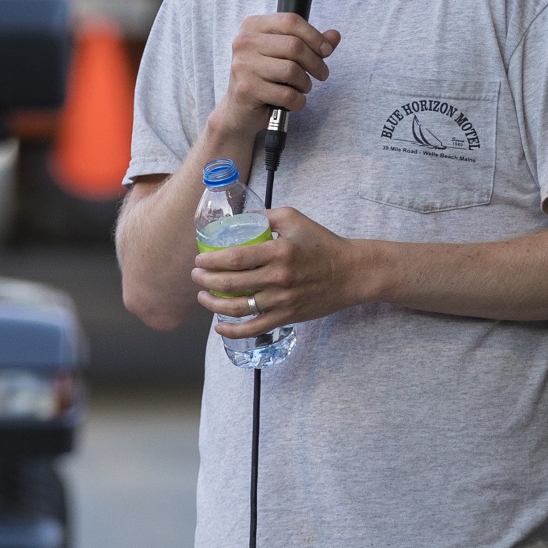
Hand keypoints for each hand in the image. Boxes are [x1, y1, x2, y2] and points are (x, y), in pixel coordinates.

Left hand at [193, 206, 373, 337]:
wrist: (351, 272)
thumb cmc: (322, 243)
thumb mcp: (294, 218)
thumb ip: (265, 215)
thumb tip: (239, 217)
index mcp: (279, 252)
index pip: (235, 258)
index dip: (211, 261)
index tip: (199, 260)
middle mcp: (279, 278)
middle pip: (232, 284)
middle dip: (206, 280)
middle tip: (196, 275)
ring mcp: (283, 301)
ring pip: (239, 308)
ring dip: (214, 304)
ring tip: (202, 296)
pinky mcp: (288, 317)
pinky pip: (255, 328)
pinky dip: (233, 331)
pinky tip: (219, 327)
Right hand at [217, 13, 340, 140]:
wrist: (238, 109)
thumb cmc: (264, 77)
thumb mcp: (284, 55)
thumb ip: (309, 43)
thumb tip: (334, 35)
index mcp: (252, 26)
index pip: (291, 21)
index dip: (315, 36)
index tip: (326, 51)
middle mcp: (244, 42)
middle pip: (295, 46)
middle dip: (316, 63)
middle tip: (321, 74)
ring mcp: (243, 66)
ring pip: (292, 71)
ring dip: (305, 84)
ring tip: (301, 88)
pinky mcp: (247, 89)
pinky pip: (287, 95)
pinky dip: (298, 102)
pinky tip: (293, 102)